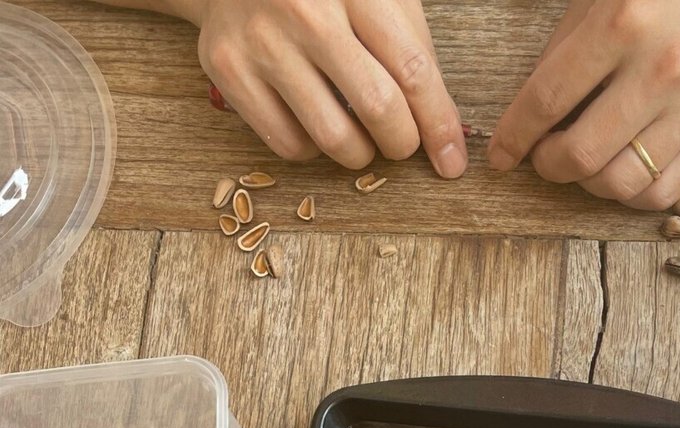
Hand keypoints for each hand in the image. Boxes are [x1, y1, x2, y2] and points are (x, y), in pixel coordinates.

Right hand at [185, 0, 466, 174]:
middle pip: (378, 108)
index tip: (451, 160)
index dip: (439, 125)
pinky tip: (318, 125)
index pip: (413, 73)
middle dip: (403, 143)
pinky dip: (314, 151)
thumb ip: (413, 49)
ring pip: (333, 137)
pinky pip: (288, 143)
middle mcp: (307, 14)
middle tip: (402, 143)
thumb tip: (442, 125)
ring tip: (363, 138)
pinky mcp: (228, 69)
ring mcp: (264, 42)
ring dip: (361, 154)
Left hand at [488, 0, 679, 209]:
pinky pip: (665, 191)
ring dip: (588, 185)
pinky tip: (622, 174)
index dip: (513, 136)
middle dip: (548, 166)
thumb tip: (531, 106)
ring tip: (584, 166)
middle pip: (580, 154)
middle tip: (544, 156)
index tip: (501, 154)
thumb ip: (568, 45)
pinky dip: (632, 195)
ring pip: (621, 183)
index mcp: (622, 24)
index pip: (546, 100)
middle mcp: (659, 71)